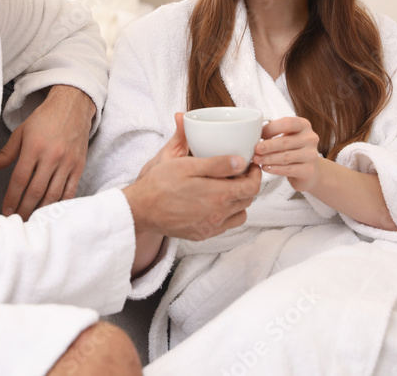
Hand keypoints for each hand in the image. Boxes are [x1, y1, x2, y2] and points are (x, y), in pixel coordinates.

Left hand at [0, 85, 95, 219]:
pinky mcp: (79, 166)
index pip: (20, 179)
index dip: (11, 198)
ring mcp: (67, 163)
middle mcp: (52, 156)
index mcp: (34, 147)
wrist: (73, 106)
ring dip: (41, 210)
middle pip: (36, 191)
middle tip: (17, 220)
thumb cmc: (45, 119)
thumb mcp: (22, 131)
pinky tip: (52, 211)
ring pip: (53, 194)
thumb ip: (7, 152)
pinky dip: (61, 204)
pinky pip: (70, 191)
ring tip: (32, 219)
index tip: (6, 211)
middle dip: (24, 209)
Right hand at [123, 113, 261, 241]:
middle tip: (237, 173)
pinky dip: (225, 214)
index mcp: (219, 196)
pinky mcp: (201, 235)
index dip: (255, 175)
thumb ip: (217, 164)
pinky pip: (224, 226)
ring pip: (238, 215)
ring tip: (226, 188)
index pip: (252, 188)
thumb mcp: (187, 165)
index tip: (249, 165)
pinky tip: (212, 203)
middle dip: (247, 185)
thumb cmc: (161, 184)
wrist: (141, 209)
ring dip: (238, 201)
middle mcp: (218, 215)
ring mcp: (210, 227)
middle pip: (247, 201)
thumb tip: (240, 162)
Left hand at [252, 116, 321, 193]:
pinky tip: (266, 167)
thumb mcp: (287, 136)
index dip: (271, 129)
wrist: (309, 170)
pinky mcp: (309, 170)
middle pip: (285, 142)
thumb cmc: (293, 149)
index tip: (259, 134)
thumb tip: (254, 133)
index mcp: (303, 125)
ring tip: (257, 159)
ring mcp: (311, 155)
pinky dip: (275, 169)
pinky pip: (288, 170)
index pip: (287, 123)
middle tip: (255, 149)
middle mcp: (310, 139)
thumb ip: (275, 132)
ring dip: (268, 158)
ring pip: (286, 157)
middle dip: (268, 146)